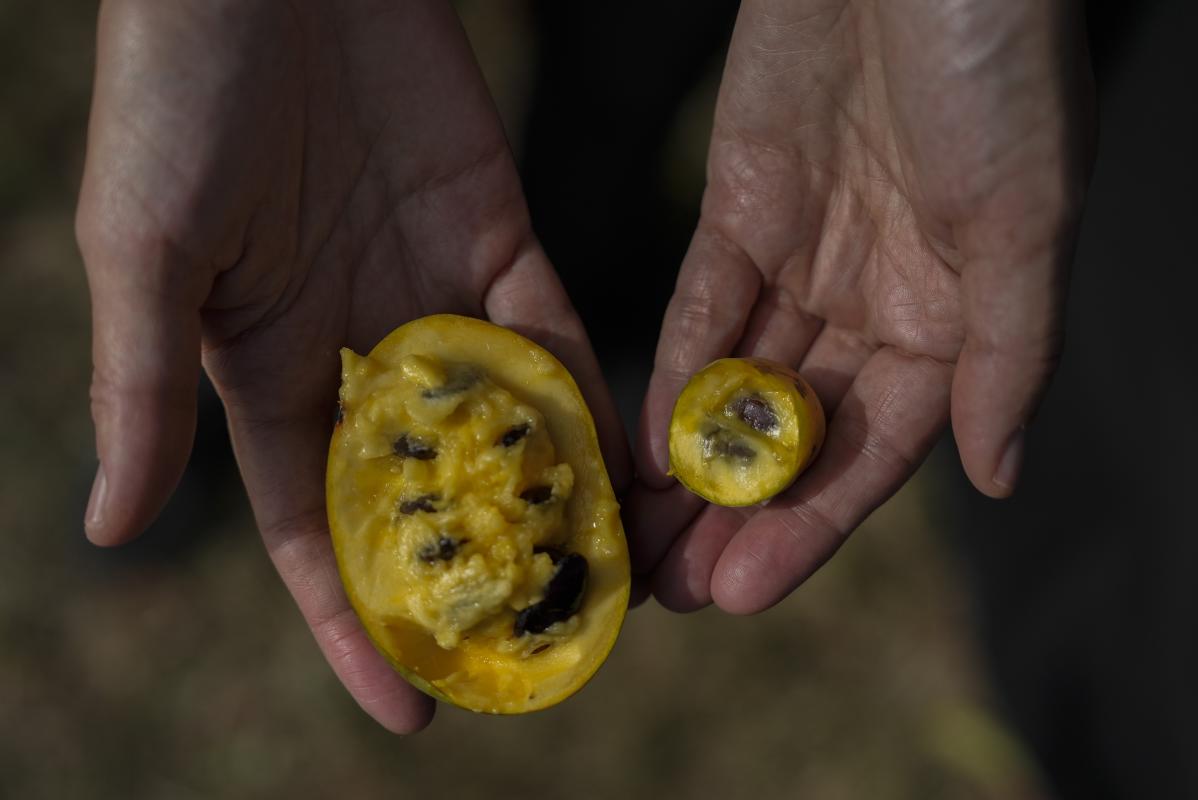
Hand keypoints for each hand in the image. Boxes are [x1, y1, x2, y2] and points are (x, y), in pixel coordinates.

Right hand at [77, 0, 628, 731]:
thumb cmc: (175, 95)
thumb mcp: (143, 249)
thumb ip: (143, 387)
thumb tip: (111, 528)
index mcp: (261, 369)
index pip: (314, 528)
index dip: (353, 620)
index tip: (406, 707)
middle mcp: (353, 347)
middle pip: (423, 491)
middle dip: (470, 572)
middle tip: (536, 654)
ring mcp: (429, 291)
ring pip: (500, 423)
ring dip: (544, 498)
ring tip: (598, 582)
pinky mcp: (494, 229)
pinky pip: (547, 330)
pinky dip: (580, 393)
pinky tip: (617, 460)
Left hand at [630, 0, 1092, 611]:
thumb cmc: (994, 69)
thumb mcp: (1023, 219)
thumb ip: (1007, 355)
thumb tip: (999, 477)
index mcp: (953, 317)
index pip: (875, 452)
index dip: (813, 526)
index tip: (746, 591)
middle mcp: (876, 302)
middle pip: (798, 434)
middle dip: (739, 514)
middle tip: (676, 591)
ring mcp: (803, 257)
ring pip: (739, 385)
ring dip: (692, 463)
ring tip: (643, 541)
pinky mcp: (737, 208)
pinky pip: (701, 308)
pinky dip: (673, 370)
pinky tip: (642, 438)